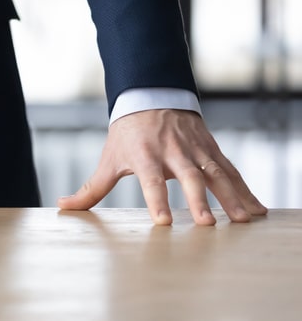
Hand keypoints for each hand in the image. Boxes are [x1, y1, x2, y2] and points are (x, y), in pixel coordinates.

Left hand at [57, 109, 266, 224]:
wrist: (151, 96)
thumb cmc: (127, 134)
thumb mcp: (109, 158)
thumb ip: (90, 189)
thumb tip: (63, 207)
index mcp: (144, 155)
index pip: (150, 181)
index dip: (157, 200)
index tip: (164, 221)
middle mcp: (172, 152)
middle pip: (188, 177)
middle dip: (199, 199)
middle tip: (207, 224)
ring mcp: (195, 149)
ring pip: (216, 174)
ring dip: (231, 197)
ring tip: (243, 220)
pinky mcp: (211, 149)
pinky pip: (230, 170)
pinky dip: (245, 189)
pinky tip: (257, 209)